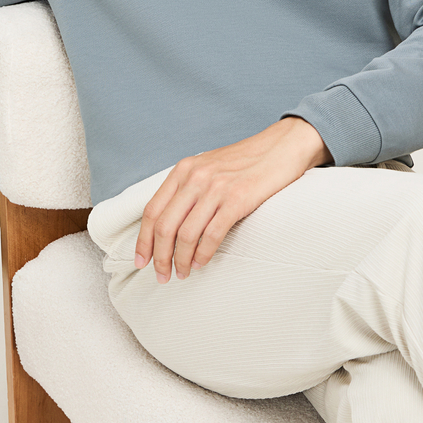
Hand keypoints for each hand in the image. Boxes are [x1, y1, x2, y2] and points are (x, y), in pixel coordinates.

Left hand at [134, 116, 330, 283]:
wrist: (281, 146)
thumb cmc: (245, 161)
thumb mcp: (208, 166)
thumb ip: (188, 188)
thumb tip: (169, 224)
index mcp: (183, 169)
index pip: (152, 210)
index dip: (143, 240)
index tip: (141, 261)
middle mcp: (195, 177)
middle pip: (164, 226)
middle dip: (159, 257)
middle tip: (162, 276)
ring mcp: (216, 188)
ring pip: (186, 235)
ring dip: (181, 260)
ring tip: (183, 273)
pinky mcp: (237, 200)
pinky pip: (212, 235)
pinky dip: (203, 255)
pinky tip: (202, 263)